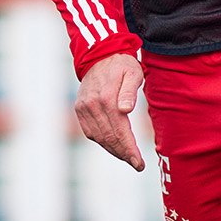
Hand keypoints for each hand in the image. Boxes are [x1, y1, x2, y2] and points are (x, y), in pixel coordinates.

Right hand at [74, 53, 146, 170]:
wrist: (99, 55)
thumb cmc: (122, 65)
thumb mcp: (132, 73)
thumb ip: (130, 91)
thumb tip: (125, 109)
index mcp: (107, 98)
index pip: (119, 131)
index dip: (130, 150)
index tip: (139, 163)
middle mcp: (92, 105)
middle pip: (109, 138)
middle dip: (124, 154)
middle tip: (137, 164)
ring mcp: (83, 108)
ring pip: (98, 138)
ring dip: (113, 151)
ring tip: (127, 157)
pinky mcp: (80, 109)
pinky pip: (89, 132)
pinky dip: (101, 142)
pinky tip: (112, 146)